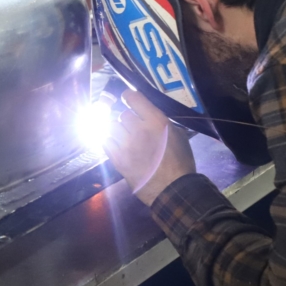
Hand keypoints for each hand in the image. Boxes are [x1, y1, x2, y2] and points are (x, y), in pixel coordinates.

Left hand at [102, 87, 196, 205]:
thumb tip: (148, 114)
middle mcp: (139, 130)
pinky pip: (105, 141)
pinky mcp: (117, 159)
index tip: (128, 98)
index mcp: (157, 121)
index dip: (129, 96)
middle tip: (134, 128)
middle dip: (128, 120)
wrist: (173, 189)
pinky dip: (110, 141)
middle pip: (123, 114)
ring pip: (112, 126)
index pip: (134, 98)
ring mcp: (126, 145)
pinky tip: (117, 145)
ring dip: (118, 130)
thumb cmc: (181, 162)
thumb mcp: (179, 135)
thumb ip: (162, 122)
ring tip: (125, 137)